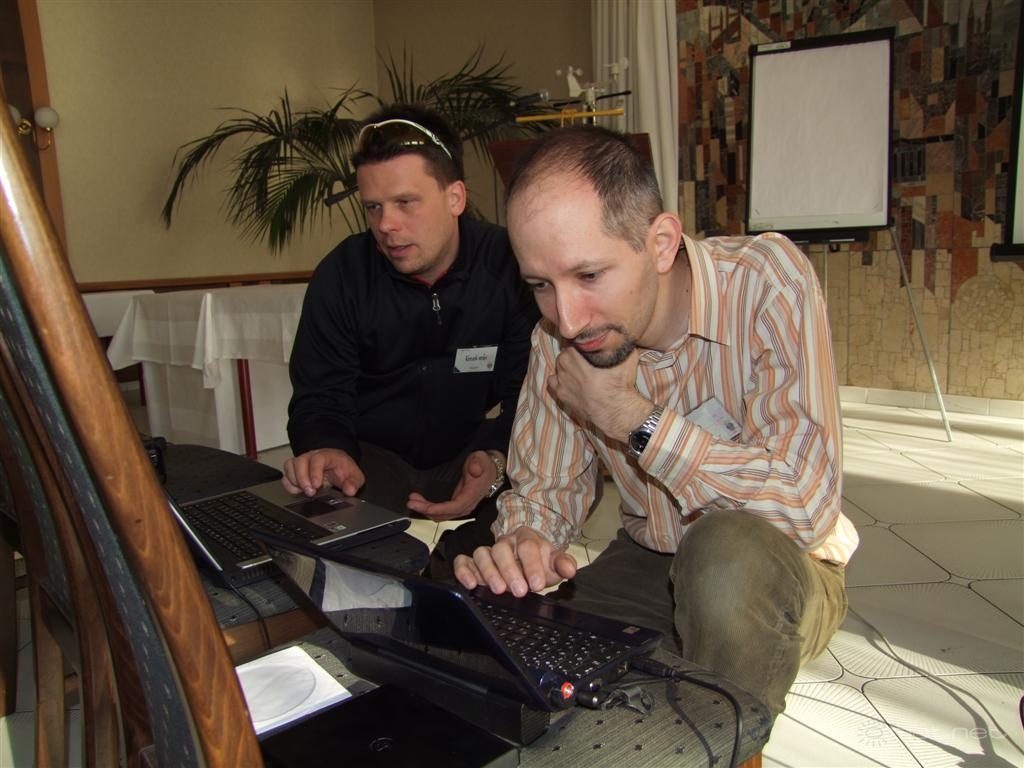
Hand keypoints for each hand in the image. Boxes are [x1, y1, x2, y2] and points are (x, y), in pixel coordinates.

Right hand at [282, 448, 364, 496]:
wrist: (335, 464)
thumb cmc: (342, 468)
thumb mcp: (354, 475)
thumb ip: (354, 482)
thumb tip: (350, 490)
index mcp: (326, 455)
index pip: (317, 459)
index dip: (315, 472)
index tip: (317, 485)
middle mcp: (311, 456)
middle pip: (300, 461)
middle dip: (303, 479)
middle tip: (310, 492)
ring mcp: (301, 462)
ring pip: (290, 466)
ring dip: (294, 481)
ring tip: (304, 491)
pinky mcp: (294, 470)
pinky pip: (285, 475)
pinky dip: (289, 484)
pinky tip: (297, 491)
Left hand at [406, 450, 496, 520]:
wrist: (490, 469)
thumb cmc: (484, 465)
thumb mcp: (481, 459)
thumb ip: (478, 464)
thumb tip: (475, 470)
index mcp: (471, 495)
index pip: (454, 507)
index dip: (438, 509)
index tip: (425, 507)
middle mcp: (467, 504)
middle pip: (445, 514)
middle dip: (426, 510)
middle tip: (411, 502)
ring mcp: (462, 506)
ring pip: (442, 514)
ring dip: (426, 510)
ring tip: (412, 501)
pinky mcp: (457, 505)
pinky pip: (442, 511)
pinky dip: (430, 509)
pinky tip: (421, 502)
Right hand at [453, 527, 576, 597]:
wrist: (526, 561)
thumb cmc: (539, 563)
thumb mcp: (553, 563)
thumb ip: (562, 564)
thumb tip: (570, 569)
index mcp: (526, 539)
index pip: (527, 546)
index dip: (532, 565)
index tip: (537, 584)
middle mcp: (505, 543)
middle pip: (502, 549)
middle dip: (510, 570)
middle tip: (519, 591)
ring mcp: (488, 552)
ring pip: (482, 554)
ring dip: (489, 572)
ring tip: (498, 590)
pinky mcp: (473, 563)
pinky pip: (463, 561)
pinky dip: (463, 570)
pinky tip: (470, 584)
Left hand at [548, 346, 649, 440]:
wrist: (616, 410)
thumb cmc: (620, 383)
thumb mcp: (626, 357)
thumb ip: (620, 343)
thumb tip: (620, 334)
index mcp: (577, 351)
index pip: (574, 339)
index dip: (582, 342)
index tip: (589, 346)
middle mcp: (565, 363)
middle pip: (565, 353)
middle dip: (574, 354)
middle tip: (586, 360)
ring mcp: (561, 379)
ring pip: (559, 366)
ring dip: (566, 367)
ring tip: (579, 371)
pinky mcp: (561, 394)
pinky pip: (552, 382)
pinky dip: (558, 380)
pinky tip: (569, 381)